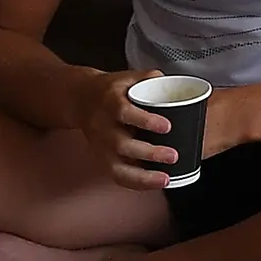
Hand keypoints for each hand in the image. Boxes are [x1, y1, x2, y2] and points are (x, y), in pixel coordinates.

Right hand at [78, 69, 182, 190]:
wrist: (81, 99)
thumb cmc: (112, 90)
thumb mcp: (129, 77)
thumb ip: (153, 78)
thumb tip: (179, 84)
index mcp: (109, 102)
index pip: (124, 112)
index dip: (145, 120)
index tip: (167, 126)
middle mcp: (102, 126)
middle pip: (121, 144)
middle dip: (149, 153)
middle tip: (173, 156)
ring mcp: (100, 146)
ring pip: (116, 167)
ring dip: (142, 176)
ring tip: (166, 178)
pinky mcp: (102, 158)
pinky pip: (117, 176)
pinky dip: (136, 183)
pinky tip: (155, 184)